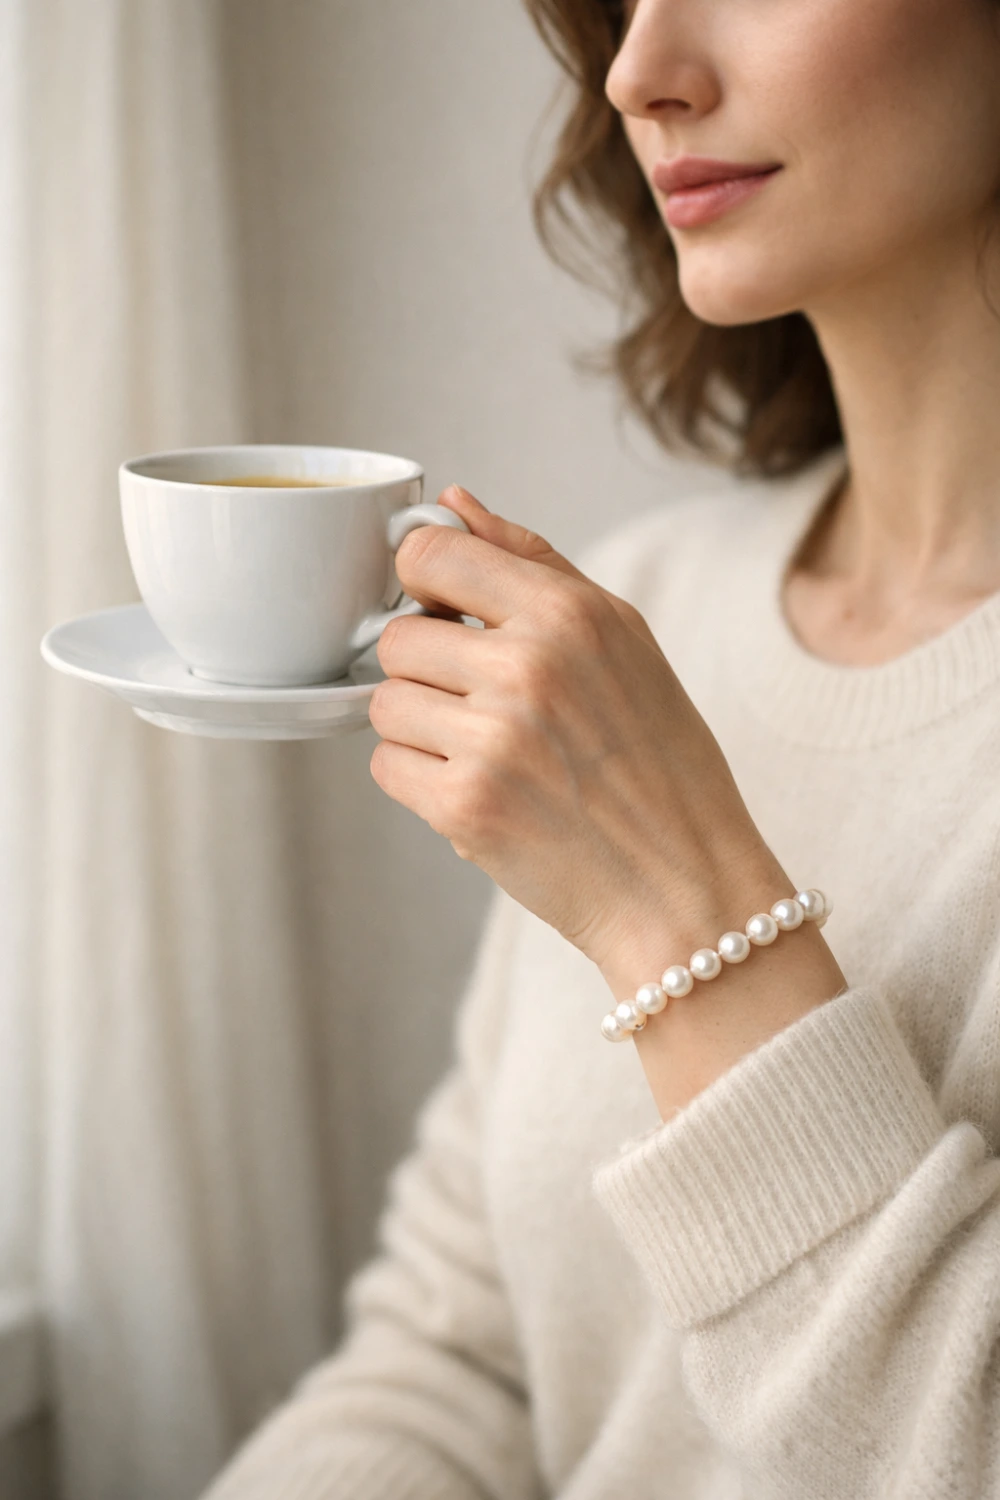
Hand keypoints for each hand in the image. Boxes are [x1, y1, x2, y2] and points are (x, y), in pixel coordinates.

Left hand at [368, 484, 775, 978]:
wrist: (686, 886)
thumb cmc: (660, 761)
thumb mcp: (622, 637)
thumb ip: (532, 561)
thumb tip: (452, 503)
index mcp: (570, 613)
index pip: (431, 552)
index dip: (422, 579)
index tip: (441, 608)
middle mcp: (528, 667)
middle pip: (397, 636)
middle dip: (427, 668)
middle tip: (483, 703)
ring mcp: (492, 739)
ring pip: (383, 702)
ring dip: (419, 727)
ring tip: (486, 750)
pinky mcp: (464, 807)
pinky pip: (386, 765)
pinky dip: (419, 780)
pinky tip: (480, 790)